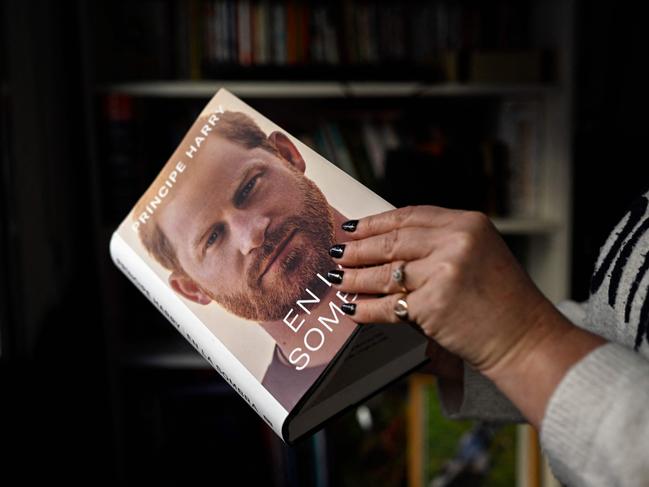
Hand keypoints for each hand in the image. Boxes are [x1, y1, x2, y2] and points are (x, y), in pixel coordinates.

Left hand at [331, 206, 551, 376]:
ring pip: (386, 273)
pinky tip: (353, 309)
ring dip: (356, 278)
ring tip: (339, 281)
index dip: (375, 222)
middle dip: (359, 250)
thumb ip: (439, 245)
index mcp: (468, 223)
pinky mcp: (434, 304)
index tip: (353, 228)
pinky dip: (367, 309)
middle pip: (392, 242)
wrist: (527, 339)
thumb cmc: (504, 302)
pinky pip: (390, 305)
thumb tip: (387, 247)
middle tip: (338, 255)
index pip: (410, 216)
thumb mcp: (479, 255)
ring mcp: (444, 272)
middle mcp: (456, 242)